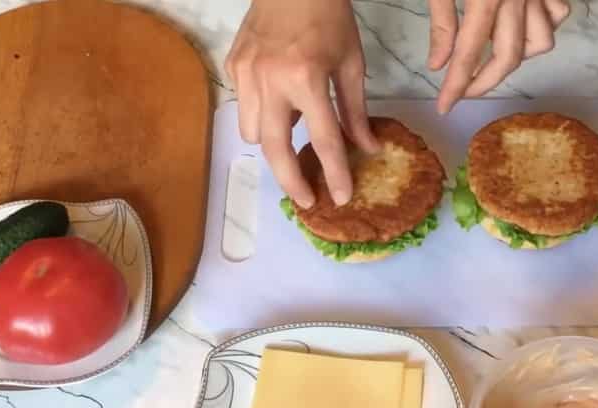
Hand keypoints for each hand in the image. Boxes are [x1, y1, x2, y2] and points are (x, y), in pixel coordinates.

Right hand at [224, 0, 379, 207]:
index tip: (341, 197)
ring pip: (253, 134)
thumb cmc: (329, 18)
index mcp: (308, 77)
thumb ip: (355, 110)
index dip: (334, 173)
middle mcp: (271, 80)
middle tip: (306, 200)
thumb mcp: (351, 63)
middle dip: (291, 181)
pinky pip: (244, 108)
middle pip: (275, 149)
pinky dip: (261, 114)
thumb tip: (365, 148)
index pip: (323, 138)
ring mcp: (246, 74)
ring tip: (292, 129)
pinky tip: (277, 100)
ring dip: (274, 143)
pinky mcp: (232, 67)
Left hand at [427, 0, 570, 113]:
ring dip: (518, 55)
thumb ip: (442, 21)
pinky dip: (541, 28)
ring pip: (541, 41)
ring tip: (493, 51)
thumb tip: (437, 65)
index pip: (468, 53)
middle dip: (485, 82)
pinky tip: (519, 25)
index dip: (456, 85)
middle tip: (465, 91)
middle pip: (508, 57)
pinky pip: (558, 16)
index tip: (444, 107)